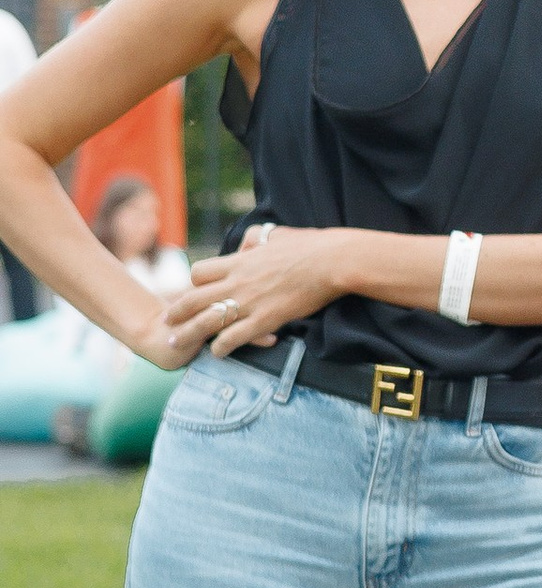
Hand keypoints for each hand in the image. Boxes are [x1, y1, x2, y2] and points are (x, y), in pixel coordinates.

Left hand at [166, 228, 349, 356]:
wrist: (330, 262)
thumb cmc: (309, 246)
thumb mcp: (275, 234)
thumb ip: (256, 239)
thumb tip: (249, 243)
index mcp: (239, 261)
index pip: (200, 273)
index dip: (193, 284)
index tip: (193, 292)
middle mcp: (237, 282)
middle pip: (193, 298)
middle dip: (176, 311)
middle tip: (166, 321)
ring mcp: (249, 302)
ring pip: (207, 321)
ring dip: (187, 333)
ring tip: (174, 343)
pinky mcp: (265, 319)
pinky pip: (234, 336)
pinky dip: (221, 346)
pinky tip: (216, 353)